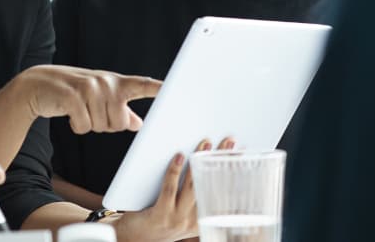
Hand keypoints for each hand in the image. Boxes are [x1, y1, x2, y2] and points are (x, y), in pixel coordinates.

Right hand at [17, 65, 161, 133]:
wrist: (37, 84)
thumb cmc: (74, 92)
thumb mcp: (99, 98)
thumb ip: (121, 110)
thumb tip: (139, 125)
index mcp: (115, 82)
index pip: (141, 85)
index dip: (157, 88)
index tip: (173, 89)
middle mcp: (105, 82)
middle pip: (120, 123)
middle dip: (105, 125)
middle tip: (91, 111)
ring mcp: (89, 88)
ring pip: (101, 127)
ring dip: (89, 125)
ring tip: (79, 109)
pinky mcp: (72, 97)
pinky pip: (83, 126)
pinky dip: (76, 126)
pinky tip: (69, 113)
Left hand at [111, 137, 235, 241]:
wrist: (133, 237)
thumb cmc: (158, 218)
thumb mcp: (182, 211)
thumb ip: (194, 193)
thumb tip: (206, 157)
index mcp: (202, 220)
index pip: (223, 194)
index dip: (234, 173)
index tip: (241, 155)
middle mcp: (192, 222)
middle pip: (211, 186)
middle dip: (221, 161)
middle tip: (229, 142)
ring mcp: (176, 219)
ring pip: (192, 187)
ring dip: (199, 162)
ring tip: (205, 143)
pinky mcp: (160, 216)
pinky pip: (169, 190)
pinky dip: (174, 171)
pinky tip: (177, 156)